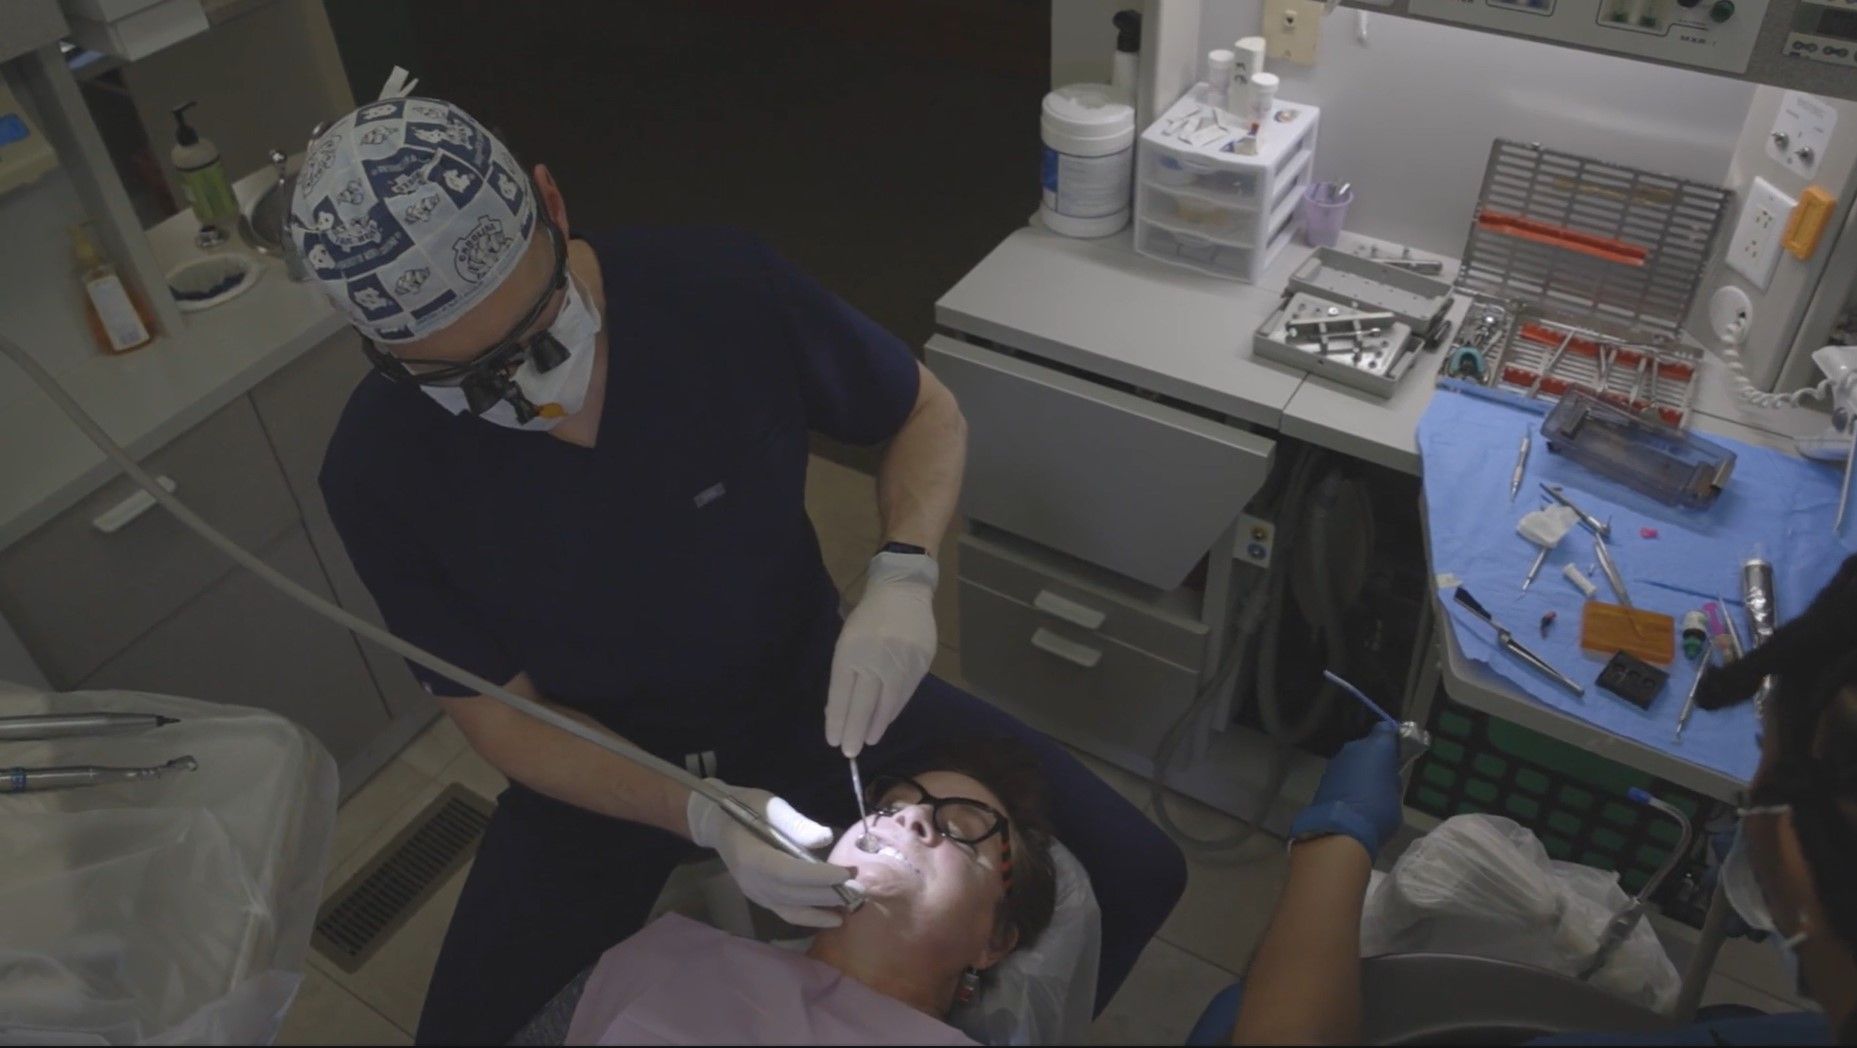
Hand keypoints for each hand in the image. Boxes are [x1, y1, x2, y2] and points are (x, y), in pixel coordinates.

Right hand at [686, 780, 856, 927]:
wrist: (718, 822)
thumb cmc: (746, 807)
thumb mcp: (771, 806)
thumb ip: (796, 824)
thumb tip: (825, 839)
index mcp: (752, 857)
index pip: (789, 873)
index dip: (819, 876)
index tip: (847, 872)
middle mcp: (752, 882)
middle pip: (795, 895)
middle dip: (830, 893)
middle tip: (861, 888)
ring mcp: (755, 894)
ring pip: (793, 909)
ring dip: (823, 909)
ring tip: (852, 906)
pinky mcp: (760, 898)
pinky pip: (787, 912)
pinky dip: (810, 916)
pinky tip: (832, 916)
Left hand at [825, 551, 938, 756]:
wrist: (903, 592)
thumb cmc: (868, 618)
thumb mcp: (847, 640)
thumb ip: (845, 674)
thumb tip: (839, 711)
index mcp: (850, 651)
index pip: (841, 694)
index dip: (837, 720)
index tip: (834, 741)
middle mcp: (874, 659)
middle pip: (863, 704)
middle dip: (854, 731)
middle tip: (849, 752)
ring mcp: (899, 663)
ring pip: (886, 704)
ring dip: (875, 726)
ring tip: (867, 741)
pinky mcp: (919, 664)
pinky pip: (904, 695)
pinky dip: (893, 712)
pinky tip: (885, 722)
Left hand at [1288, 722, 1402, 858]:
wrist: (1340, 830)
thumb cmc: (1378, 812)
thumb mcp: (1396, 797)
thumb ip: (1391, 781)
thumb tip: (1387, 777)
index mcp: (1377, 747)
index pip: (1386, 730)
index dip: (1393, 740)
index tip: (1398, 754)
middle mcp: (1355, 748)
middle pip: (1368, 746)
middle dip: (1375, 758)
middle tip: (1384, 777)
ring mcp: (1336, 762)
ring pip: (1353, 760)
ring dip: (1360, 770)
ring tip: (1367, 793)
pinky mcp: (1324, 777)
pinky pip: (1342, 774)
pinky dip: (1347, 781)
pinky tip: (1352, 800)